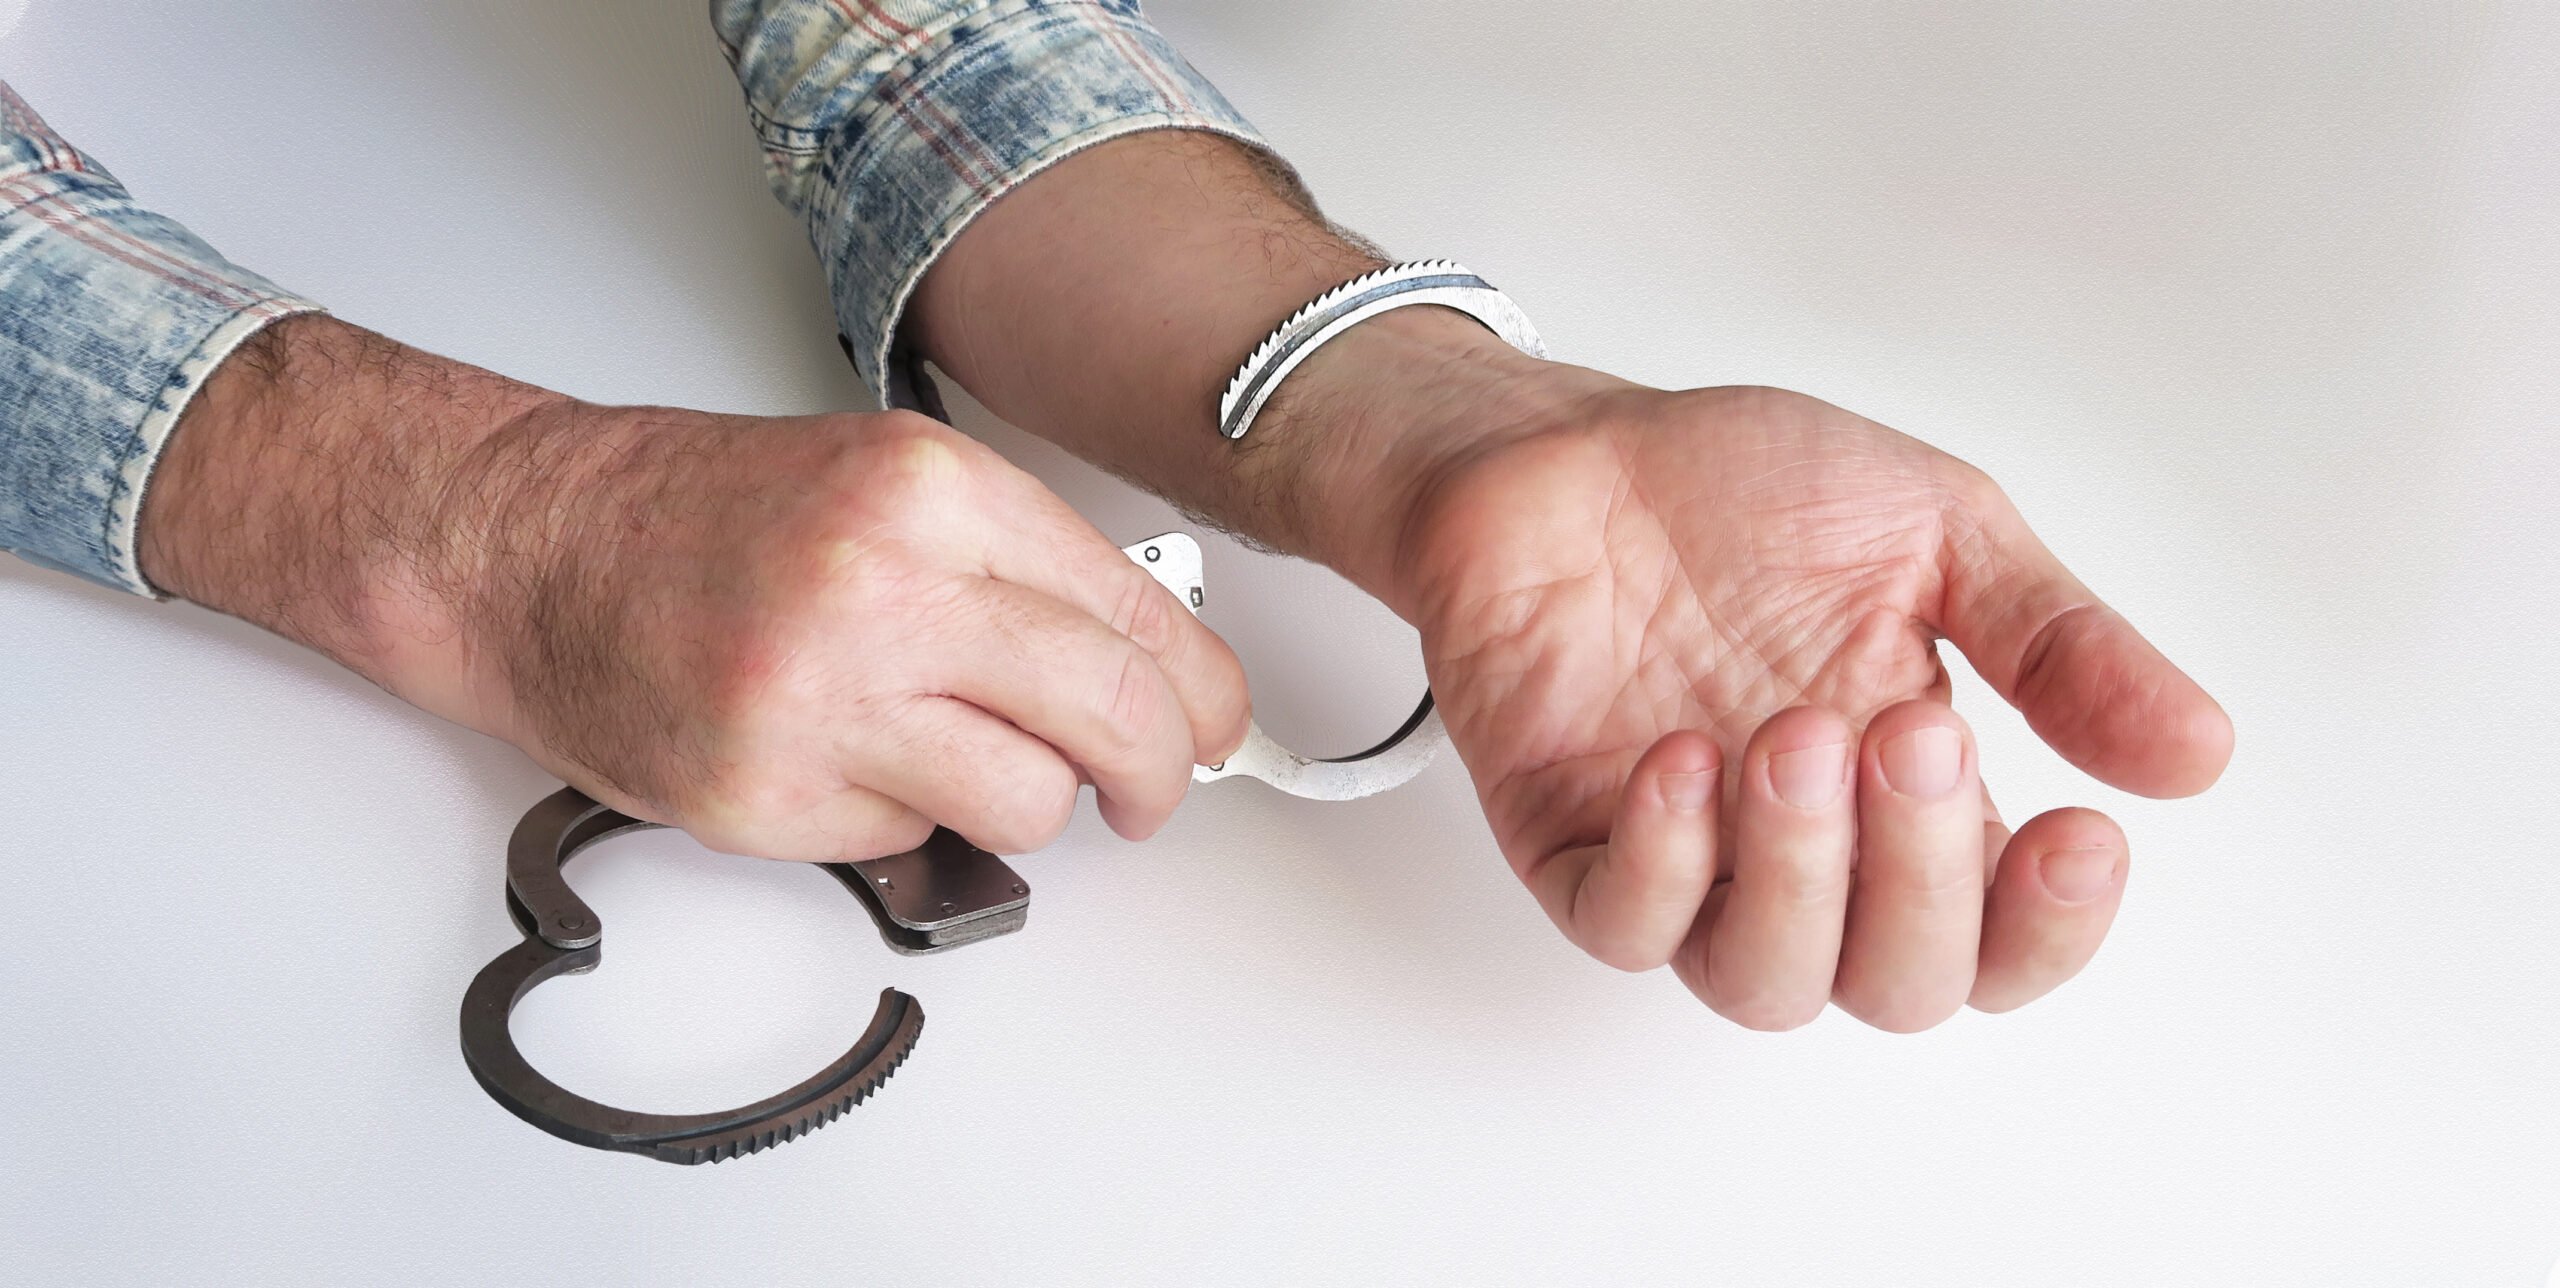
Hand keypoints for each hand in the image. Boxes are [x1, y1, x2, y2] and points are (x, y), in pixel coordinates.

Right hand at [142, 316, 1246, 859]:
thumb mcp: (886, 482)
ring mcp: (819, 700)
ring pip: (1029, 804)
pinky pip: (910, 844)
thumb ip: (1019, 562)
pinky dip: (903, 820)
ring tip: (961, 763)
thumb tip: (1150, 660)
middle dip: (1162, 774)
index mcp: (931, 491)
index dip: (1205, 694)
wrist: (526, 547)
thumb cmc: (698, 514)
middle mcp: (882, 588)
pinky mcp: (763, 796)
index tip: (1216, 726)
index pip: (1137, 616)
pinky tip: (846, 760)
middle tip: (1154, 790)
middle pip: (1112, 716)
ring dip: (1024, 805)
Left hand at [1389, 376, 2231, 1028]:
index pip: (2003, 939)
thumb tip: (2202, 753)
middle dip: (1924, 876)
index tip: (2085, 833)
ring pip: (1765, 983)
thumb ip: (2058, 644)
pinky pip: (1622, 924)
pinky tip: (1681, 761)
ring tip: (1793, 737)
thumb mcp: (1939, 534)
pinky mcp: (1569, 844)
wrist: (1571, 446)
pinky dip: (1661, 864)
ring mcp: (1686, 858)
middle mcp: (1806, 855)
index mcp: (1909, 798)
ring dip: (1799, 878)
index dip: (2052, 925)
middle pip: (1899, 984)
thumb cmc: (1743, 494)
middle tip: (1908, 728)